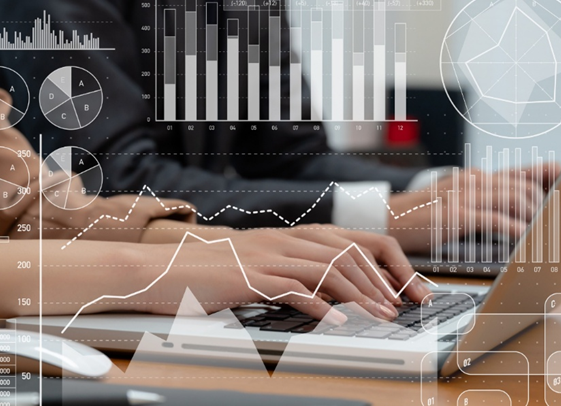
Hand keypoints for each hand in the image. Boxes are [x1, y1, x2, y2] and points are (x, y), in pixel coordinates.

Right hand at [135, 226, 429, 323]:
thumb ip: (289, 277)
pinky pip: (293, 288)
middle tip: (400, 307)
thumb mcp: (255, 270)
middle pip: (347, 252)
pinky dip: (320, 306)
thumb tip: (327, 298)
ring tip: (380, 316)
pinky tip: (337, 322)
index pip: (349, 240)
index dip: (382, 263)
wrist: (159, 271)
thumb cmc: (205, 275)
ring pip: (328, 268)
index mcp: (287, 237)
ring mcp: (266, 256)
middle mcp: (282, 240)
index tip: (401, 288)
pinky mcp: (249, 276)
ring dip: (360, 295)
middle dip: (380, 281)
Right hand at [387, 163, 560, 253]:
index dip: (548, 175)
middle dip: (544, 204)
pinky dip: (516, 229)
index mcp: (474, 178)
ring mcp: (465, 195)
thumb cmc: (421, 217)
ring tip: (541, 232)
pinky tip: (524, 239)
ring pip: (514, 198)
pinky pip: (496, 218)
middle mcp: (473, 181)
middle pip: (523, 185)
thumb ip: (481, 202)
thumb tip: (513, 211)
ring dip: (533, 217)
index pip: (519, 172)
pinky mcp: (457, 214)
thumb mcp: (453, 202)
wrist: (387, 219)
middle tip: (556, 222)